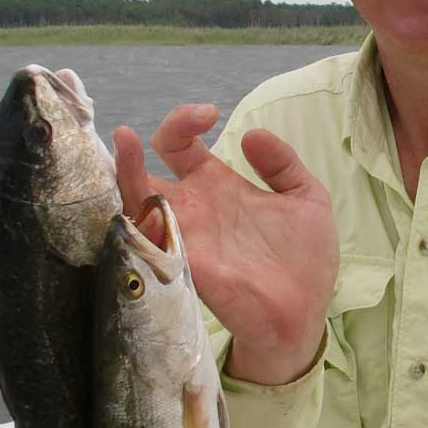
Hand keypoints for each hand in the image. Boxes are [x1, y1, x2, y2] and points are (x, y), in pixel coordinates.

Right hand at [113, 105, 338, 384]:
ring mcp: (185, 235)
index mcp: (218, 185)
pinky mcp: (185, 262)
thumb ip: (283, 164)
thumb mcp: (306, 198)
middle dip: (126, 151)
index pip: (180, 146)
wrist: (305, 312)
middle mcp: (193, 208)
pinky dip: (138, 218)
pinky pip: (148, 240)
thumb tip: (251, 134)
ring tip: (121, 146)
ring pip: (133, 203)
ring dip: (122, 175)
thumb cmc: (306, 259)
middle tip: (126, 135)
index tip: (209, 114)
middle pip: (142, 173)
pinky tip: (140, 199)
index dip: (184, 122)